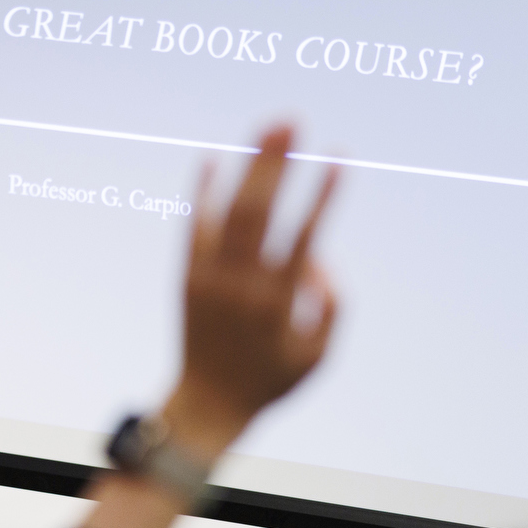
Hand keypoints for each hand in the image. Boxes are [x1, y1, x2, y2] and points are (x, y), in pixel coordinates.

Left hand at [162, 125, 338, 458]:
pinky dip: (202, 192)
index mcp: (278, 304)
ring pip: (230, 210)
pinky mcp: (188, 276)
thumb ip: (332, 306)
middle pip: (260, 211)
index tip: (339, 158)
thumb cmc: (270, 380)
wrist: (207, 407)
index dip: (323, 194)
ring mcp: (211, 278)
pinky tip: (211, 158)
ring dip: (249, 165)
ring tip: (268, 126)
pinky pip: (195, 226)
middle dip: (278, 162)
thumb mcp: (318, 356)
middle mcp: (242, 285)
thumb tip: (320, 258)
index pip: (304, 235)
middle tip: (293, 120)